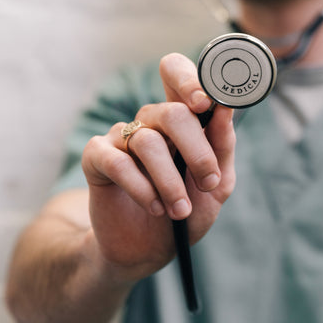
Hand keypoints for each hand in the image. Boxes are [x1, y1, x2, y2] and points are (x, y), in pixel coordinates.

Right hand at [80, 53, 235, 282]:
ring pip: (148, 142)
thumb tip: (226, 108)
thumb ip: (222, 146)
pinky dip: (141, 188)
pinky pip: (118, 162)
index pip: (175, 71)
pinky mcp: (96, 159)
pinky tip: (154, 207)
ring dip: (170, 182)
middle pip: (171, 112)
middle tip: (208, 182)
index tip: (205, 103)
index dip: (189, 79)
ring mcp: (121, 137)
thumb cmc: (187, 211)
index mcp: (180, 116)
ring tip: (180, 210)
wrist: (148, 250)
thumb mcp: (217, 184)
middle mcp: (149, 120)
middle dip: (196, 150)